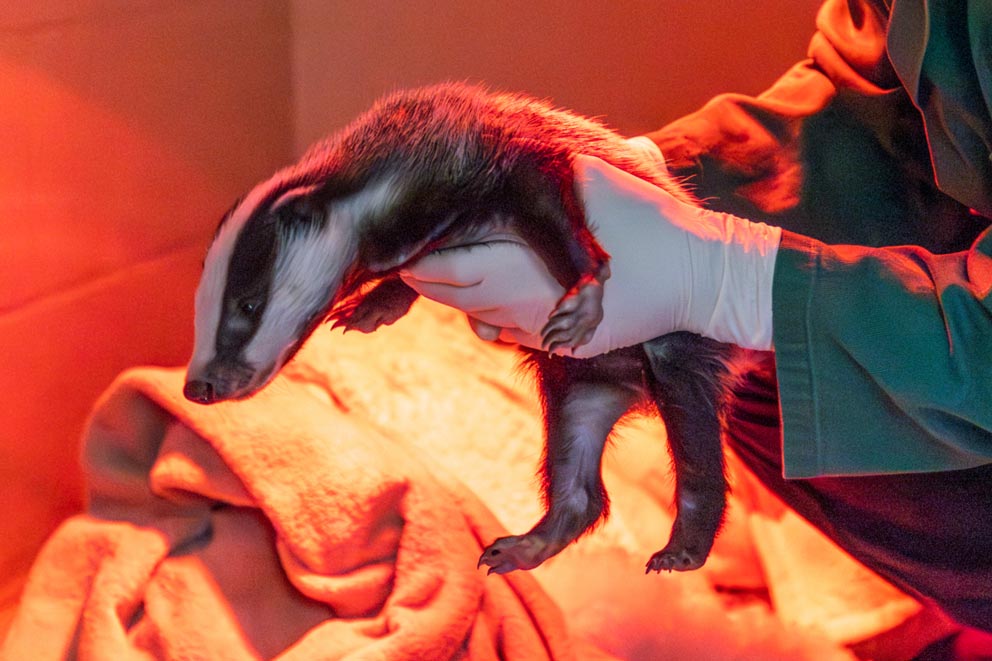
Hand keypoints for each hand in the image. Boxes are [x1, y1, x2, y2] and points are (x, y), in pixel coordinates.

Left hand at [401, 147, 780, 355]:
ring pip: (482, 319)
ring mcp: (544, 330)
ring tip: (449, 276)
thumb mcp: (585, 181)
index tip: (402, 250)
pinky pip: (515, 335)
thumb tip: (493, 172)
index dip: (418, 263)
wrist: (697, 278)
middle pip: (455, 299)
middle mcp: (520, 305)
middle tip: (412, 264)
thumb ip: (533, 183)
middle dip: (431, 283)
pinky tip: (497, 300)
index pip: (442, 272)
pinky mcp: (567, 345)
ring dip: (464, 299)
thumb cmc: (641, 221)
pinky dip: (497, 318)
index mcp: (513, 266)